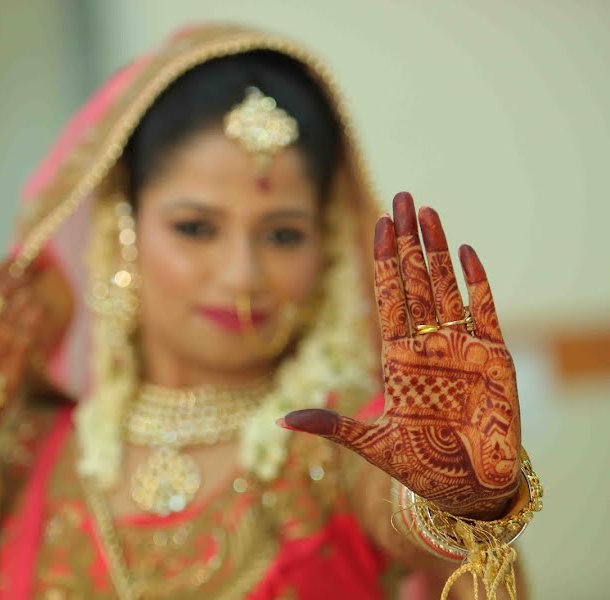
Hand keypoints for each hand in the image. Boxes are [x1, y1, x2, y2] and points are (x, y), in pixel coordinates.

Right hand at [0, 254, 72, 437]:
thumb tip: (9, 278)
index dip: (7, 265)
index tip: (20, 255)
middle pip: (11, 282)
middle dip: (26, 273)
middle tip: (39, 266)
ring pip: (27, 298)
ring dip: (33, 297)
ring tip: (34, 297)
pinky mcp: (19, 345)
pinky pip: (37, 319)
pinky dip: (40, 316)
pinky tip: (39, 314)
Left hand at [284, 192, 520, 517]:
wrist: (468, 489)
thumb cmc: (421, 466)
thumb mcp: (372, 444)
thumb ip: (333, 425)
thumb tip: (281, 420)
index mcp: (397, 358)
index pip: (388, 297)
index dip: (383, 262)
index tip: (377, 225)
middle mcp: (428, 345)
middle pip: (416, 281)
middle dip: (407, 241)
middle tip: (402, 198)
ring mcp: (460, 348)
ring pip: (447, 287)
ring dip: (438, 250)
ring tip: (428, 212)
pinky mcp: (495, 360)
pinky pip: (485, 312)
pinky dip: (477, 283)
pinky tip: (466, 252)